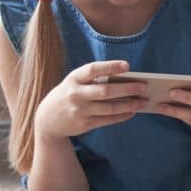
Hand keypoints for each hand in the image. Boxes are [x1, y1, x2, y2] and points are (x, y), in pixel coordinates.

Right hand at [33, 60, 148, 139]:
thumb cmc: (69, 94)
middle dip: (126, 89)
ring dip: (129, 105)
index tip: (127, 66)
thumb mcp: (75, 82)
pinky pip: (107, 120)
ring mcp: (80, 111)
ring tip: (143, 101)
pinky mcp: (84, 124)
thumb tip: (125, 80)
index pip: (93, 69)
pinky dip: (122, 116)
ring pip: (109, 108)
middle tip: (143, 87)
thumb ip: (94, 80)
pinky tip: (132, 111)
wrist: (47, 119)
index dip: (110, 67)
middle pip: (105, 91)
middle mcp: (76, 94)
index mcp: (74, 78)